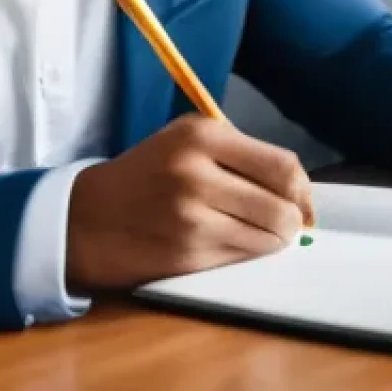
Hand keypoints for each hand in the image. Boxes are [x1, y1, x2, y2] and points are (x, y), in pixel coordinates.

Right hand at [65, 114, 315, 292]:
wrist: (88, 217)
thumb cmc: (147, 175)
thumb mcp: (186, 141)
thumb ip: (240, 154)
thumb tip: (300, 189)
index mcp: (202, 134)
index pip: (283, 165)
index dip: (303, 190)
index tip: (302, 200)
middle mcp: (197, 170)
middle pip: (282, 205)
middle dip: (293, 220)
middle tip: (286, 223)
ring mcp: (192, 215)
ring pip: (269, 237)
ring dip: (273, 240)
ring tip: (257, 233)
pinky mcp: (187, 252)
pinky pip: (243, 257)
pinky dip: (247, 254)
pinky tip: (229, 243)